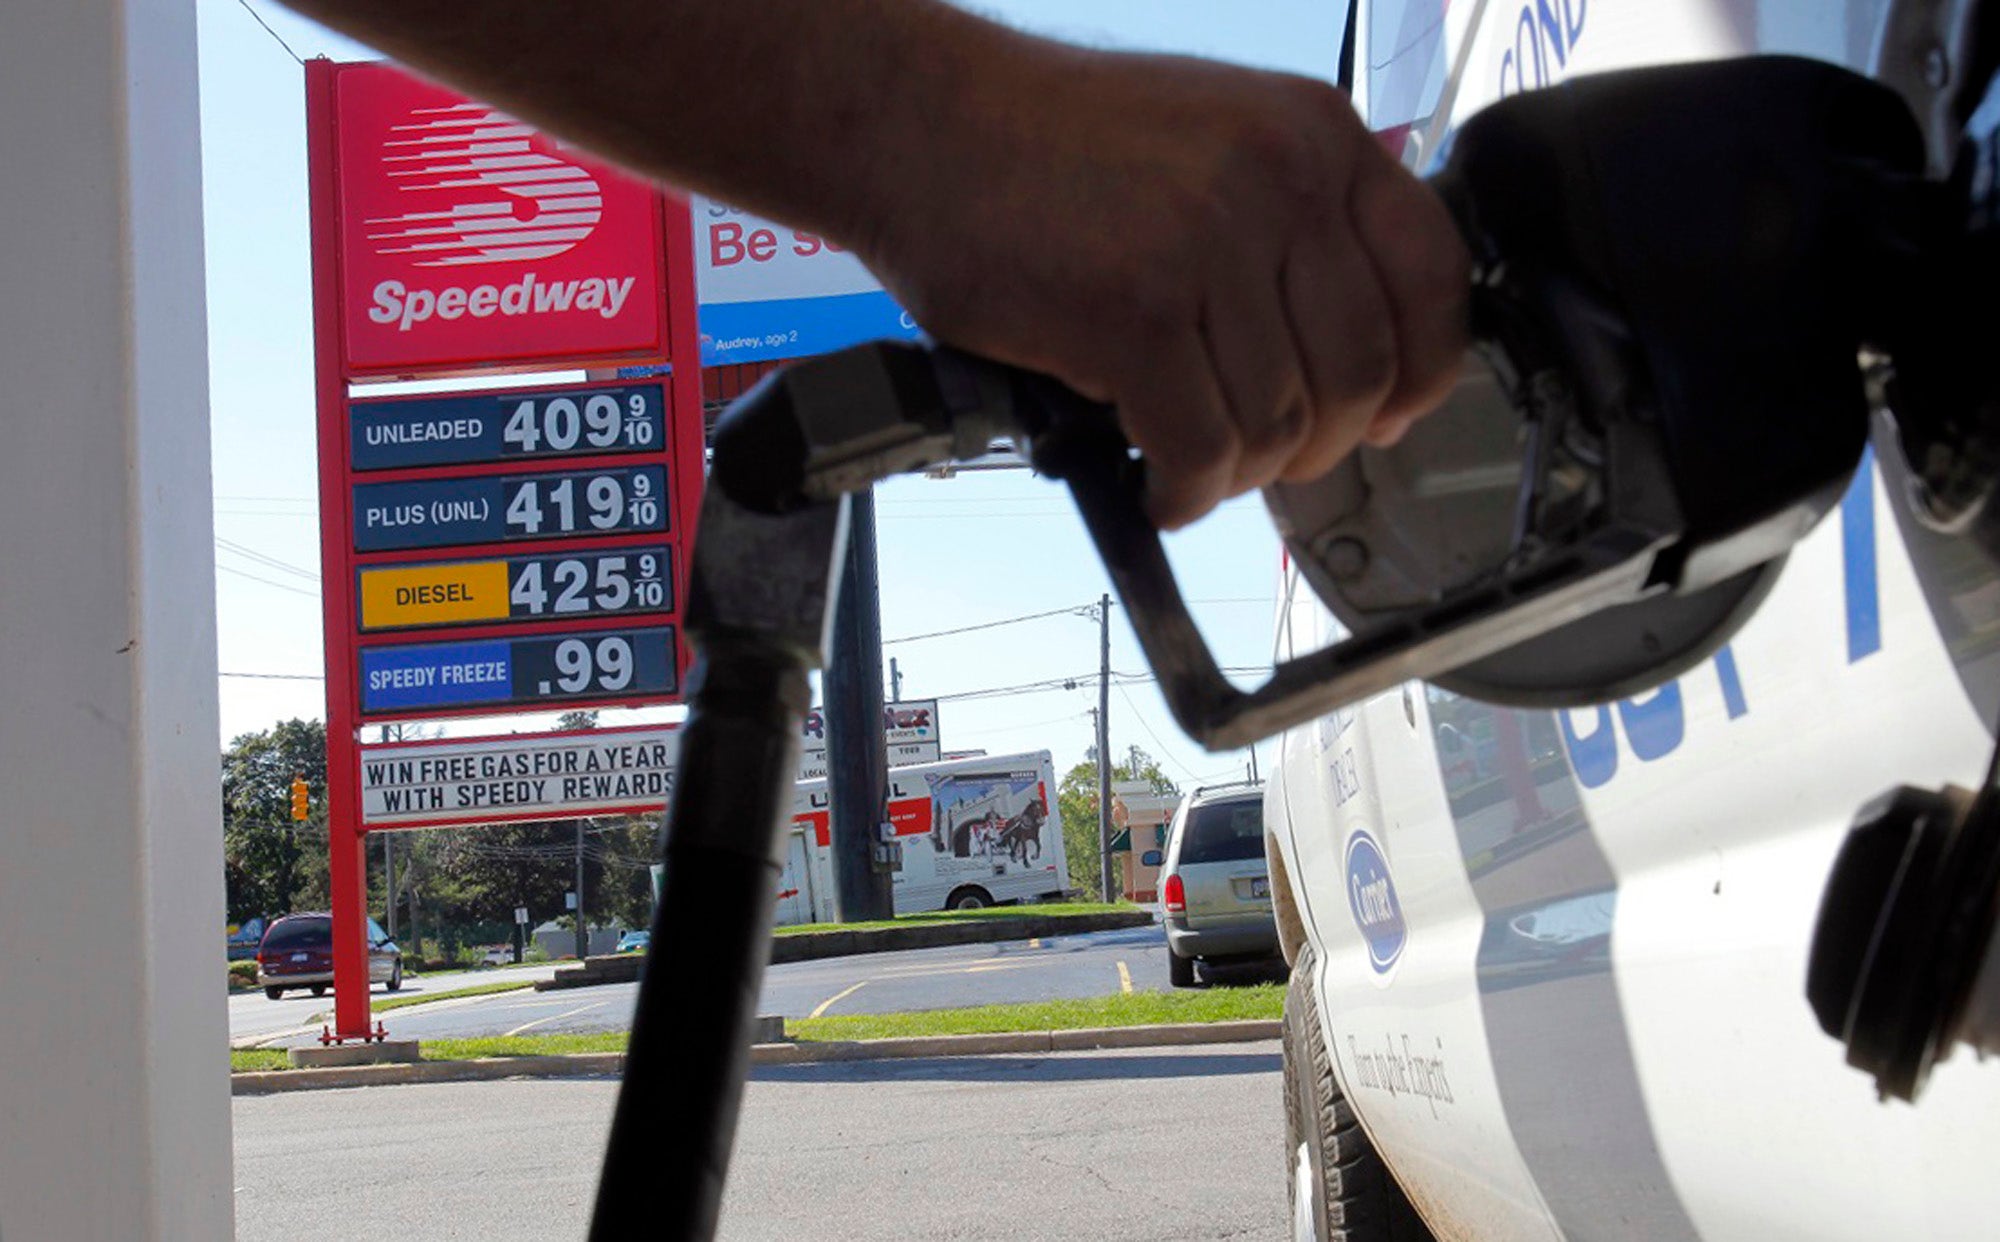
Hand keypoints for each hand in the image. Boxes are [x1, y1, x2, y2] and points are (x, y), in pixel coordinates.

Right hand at [848, 40, 1469, 527]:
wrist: (921, 122)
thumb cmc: (1045, 141)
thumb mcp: (1213, 135)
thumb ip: (1292, 221)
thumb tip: (1345, 350)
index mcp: (1313, 133)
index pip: (1431, 275)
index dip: (1420, 371)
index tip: (1385, 415)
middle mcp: (1279, 181)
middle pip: (1359, 373)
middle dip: (1313, 445)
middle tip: (1260, 459)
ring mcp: (1208, 244)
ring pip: (1278, 424)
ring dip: (1235, 473)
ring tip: (1188, 467)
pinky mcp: (1133, 312)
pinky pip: (1198, 449)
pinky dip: (1182, 493)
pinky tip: (1156, 489)